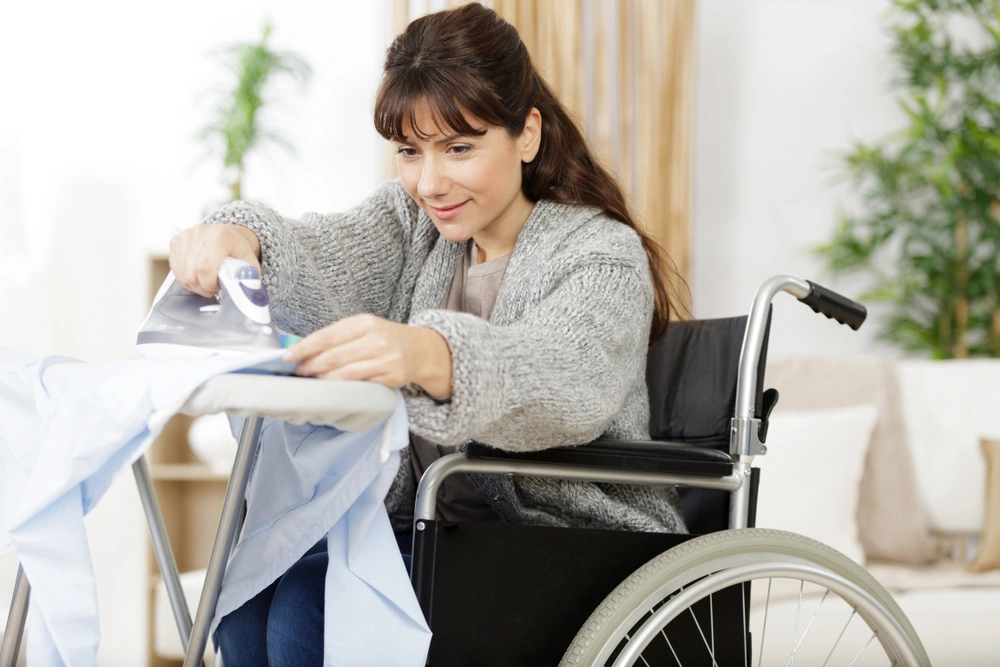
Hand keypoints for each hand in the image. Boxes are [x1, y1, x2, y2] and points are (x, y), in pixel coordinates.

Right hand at [168, 224, 261, 296]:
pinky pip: (175, 269)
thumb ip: (248, 277)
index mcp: (219, 237)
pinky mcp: (176, 241)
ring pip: (182, 274)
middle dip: (202, 287)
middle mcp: (200, 233)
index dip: (209, 284)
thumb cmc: (237, 249)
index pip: (205, 268)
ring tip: (205, 281)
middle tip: (212, 286)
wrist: (228, 234)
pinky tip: (196, 275)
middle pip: (191, 273)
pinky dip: (185, 277)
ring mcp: (186, 236)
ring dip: (193, 284)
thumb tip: (245, 292)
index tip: (217, 287)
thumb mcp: (249, 262)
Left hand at [281, 314, 452, 398]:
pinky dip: (343, 388)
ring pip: (346, 373)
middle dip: (311, 366)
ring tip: (312, 381)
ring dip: (324, 379)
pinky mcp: (391, 377)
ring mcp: (385, 359)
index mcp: (364, 322)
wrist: (419, 350)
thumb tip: (303, 351)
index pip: (328, 336)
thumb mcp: (363, 328)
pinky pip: (361, 384)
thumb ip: (337, 337)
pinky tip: (333, 388)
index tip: (287, 357)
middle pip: (334, 356)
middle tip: (298, 372)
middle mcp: (376, 339)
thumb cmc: (384, 339)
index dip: (305, 348)